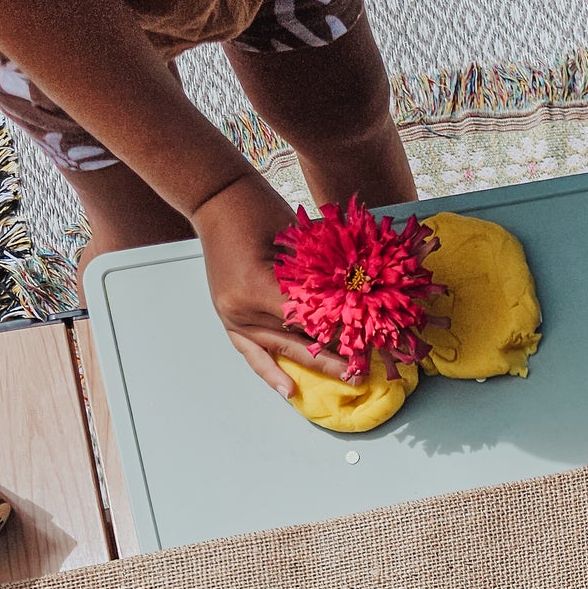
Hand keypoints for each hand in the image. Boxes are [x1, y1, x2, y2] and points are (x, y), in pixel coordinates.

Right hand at [194, 170, 349, 396]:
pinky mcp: (231, 319)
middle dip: (334, 355)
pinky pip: (252, 354)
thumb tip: (349, 301)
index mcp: (258, 285)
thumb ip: (316, 275)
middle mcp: (244, 307)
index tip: (370, 337)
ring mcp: (234, 316)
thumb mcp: (294, 238)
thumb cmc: (257, 208)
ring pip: (281, 350)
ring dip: (313, 366)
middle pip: (297, 338)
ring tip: (343, 379)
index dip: (340, 327)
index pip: (309, 316)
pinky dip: (271, 372)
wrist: (217, 197)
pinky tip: (289, 391)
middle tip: (364, 369)